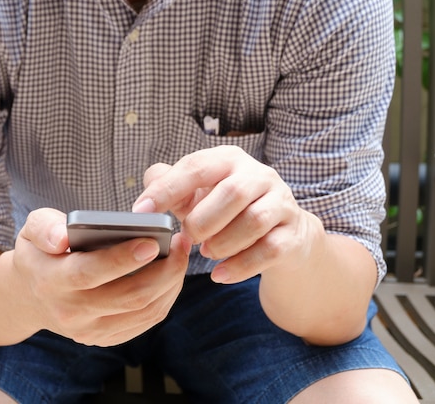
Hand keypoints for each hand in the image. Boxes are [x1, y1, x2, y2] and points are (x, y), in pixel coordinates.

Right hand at [13, 208, 189, 346]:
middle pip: (128, 296)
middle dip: (164, 269)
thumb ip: (45, 227)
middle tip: (181, 242)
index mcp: (52, 280)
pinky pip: (145, 321)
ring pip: (144, 311)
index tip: (152, 242)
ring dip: (171, 282)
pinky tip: (173, 275)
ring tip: (182, 254)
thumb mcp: (33, 229)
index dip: (123, 259)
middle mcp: (70, 312)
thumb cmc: (41, 252)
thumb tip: (62, 237)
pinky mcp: (105, 338)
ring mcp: (89, 331)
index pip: (90, 272)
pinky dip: (165, 298)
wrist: (30, 295)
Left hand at [132, 145, 318, 284]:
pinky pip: (270, 250)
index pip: (196, 166)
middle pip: (232, 192)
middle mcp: (259, 175)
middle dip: (203, 220)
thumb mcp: (198, 195)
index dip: (166, 189)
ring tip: (207, 252)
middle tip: (188, 238)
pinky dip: (240, 266)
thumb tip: (145, 196)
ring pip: (254, 220)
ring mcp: (282, 203)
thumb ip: (170, 188)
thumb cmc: (228, 212)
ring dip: (223, 242)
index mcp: (229, 160)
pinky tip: (220, 274)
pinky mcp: (293, 234)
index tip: (141, 212)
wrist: (283, 235)